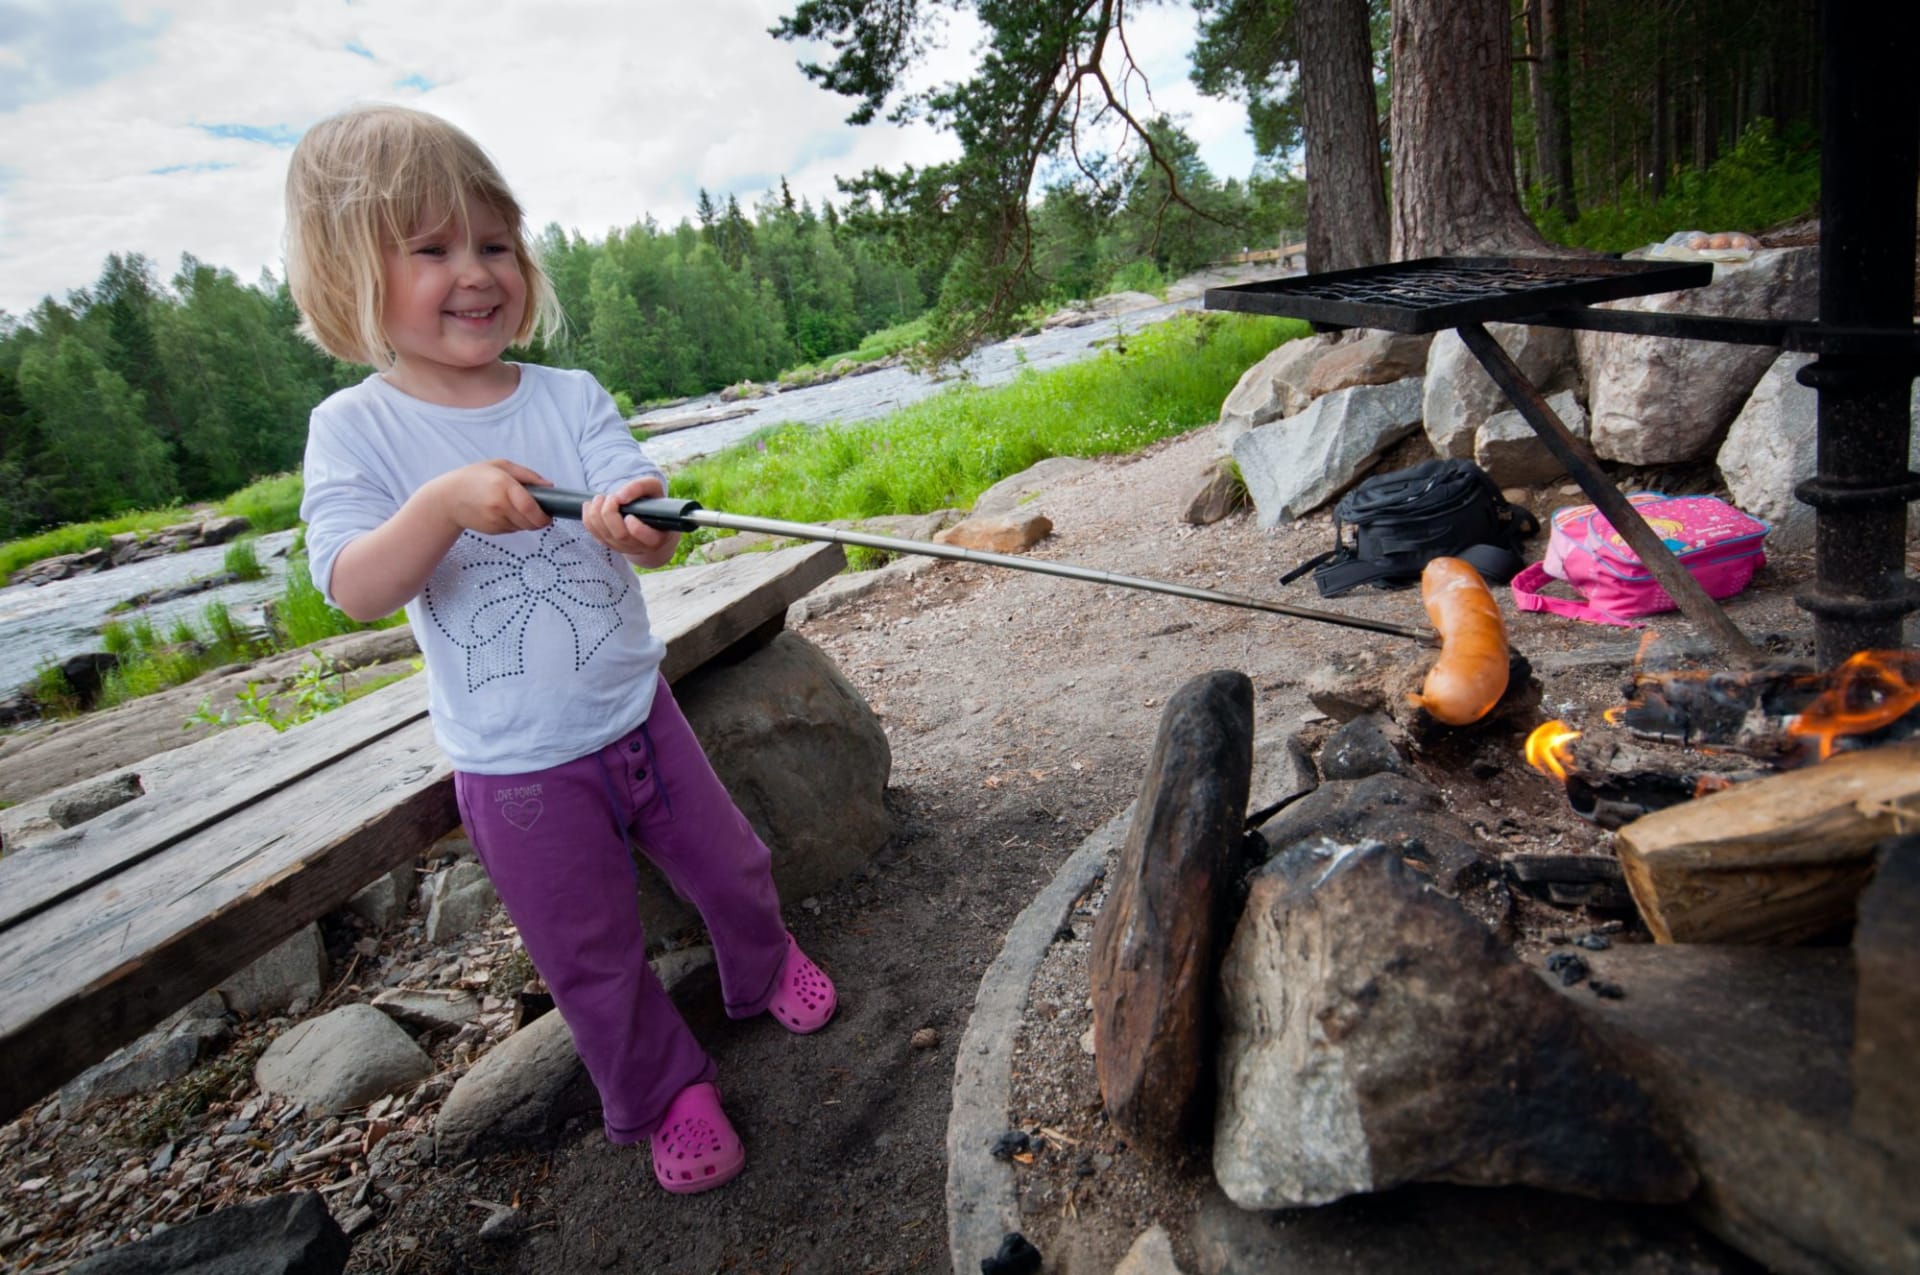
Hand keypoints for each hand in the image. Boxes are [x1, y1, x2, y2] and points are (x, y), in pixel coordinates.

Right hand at [422, 460, 551, 534]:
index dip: (543, 515)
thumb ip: (527, 475)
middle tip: (539, 510)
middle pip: (531, 522)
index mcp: (503, 486)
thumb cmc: (474, 478)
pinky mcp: (492, 531)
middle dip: (539, 520)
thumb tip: (550, 486)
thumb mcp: (500, 466)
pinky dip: (515, 523)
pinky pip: (513, 530)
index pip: (530, 507)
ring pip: (523, 527)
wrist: (447, 499)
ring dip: (527, 521)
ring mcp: (495, 520)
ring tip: (516, 506)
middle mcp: (499, 506)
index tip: (549, 514)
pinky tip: (504, 512)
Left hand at [582, 475, 679, 565]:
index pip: (647, 538)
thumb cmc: (652, 502)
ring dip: (597, 514)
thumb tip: (619, 496)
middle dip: (610, 514)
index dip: (636, 528)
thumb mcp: (652, 488)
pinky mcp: (608, 544)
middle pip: (621, 535)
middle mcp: (639, 545)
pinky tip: (590, 505)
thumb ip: (640, 487)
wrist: (646, 517)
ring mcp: (622, 547)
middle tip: (611, 497)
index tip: (630, 515)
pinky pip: (594, 534)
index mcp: (656, 536)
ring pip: (605, 535)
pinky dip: (588, 518)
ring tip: (600, 498)